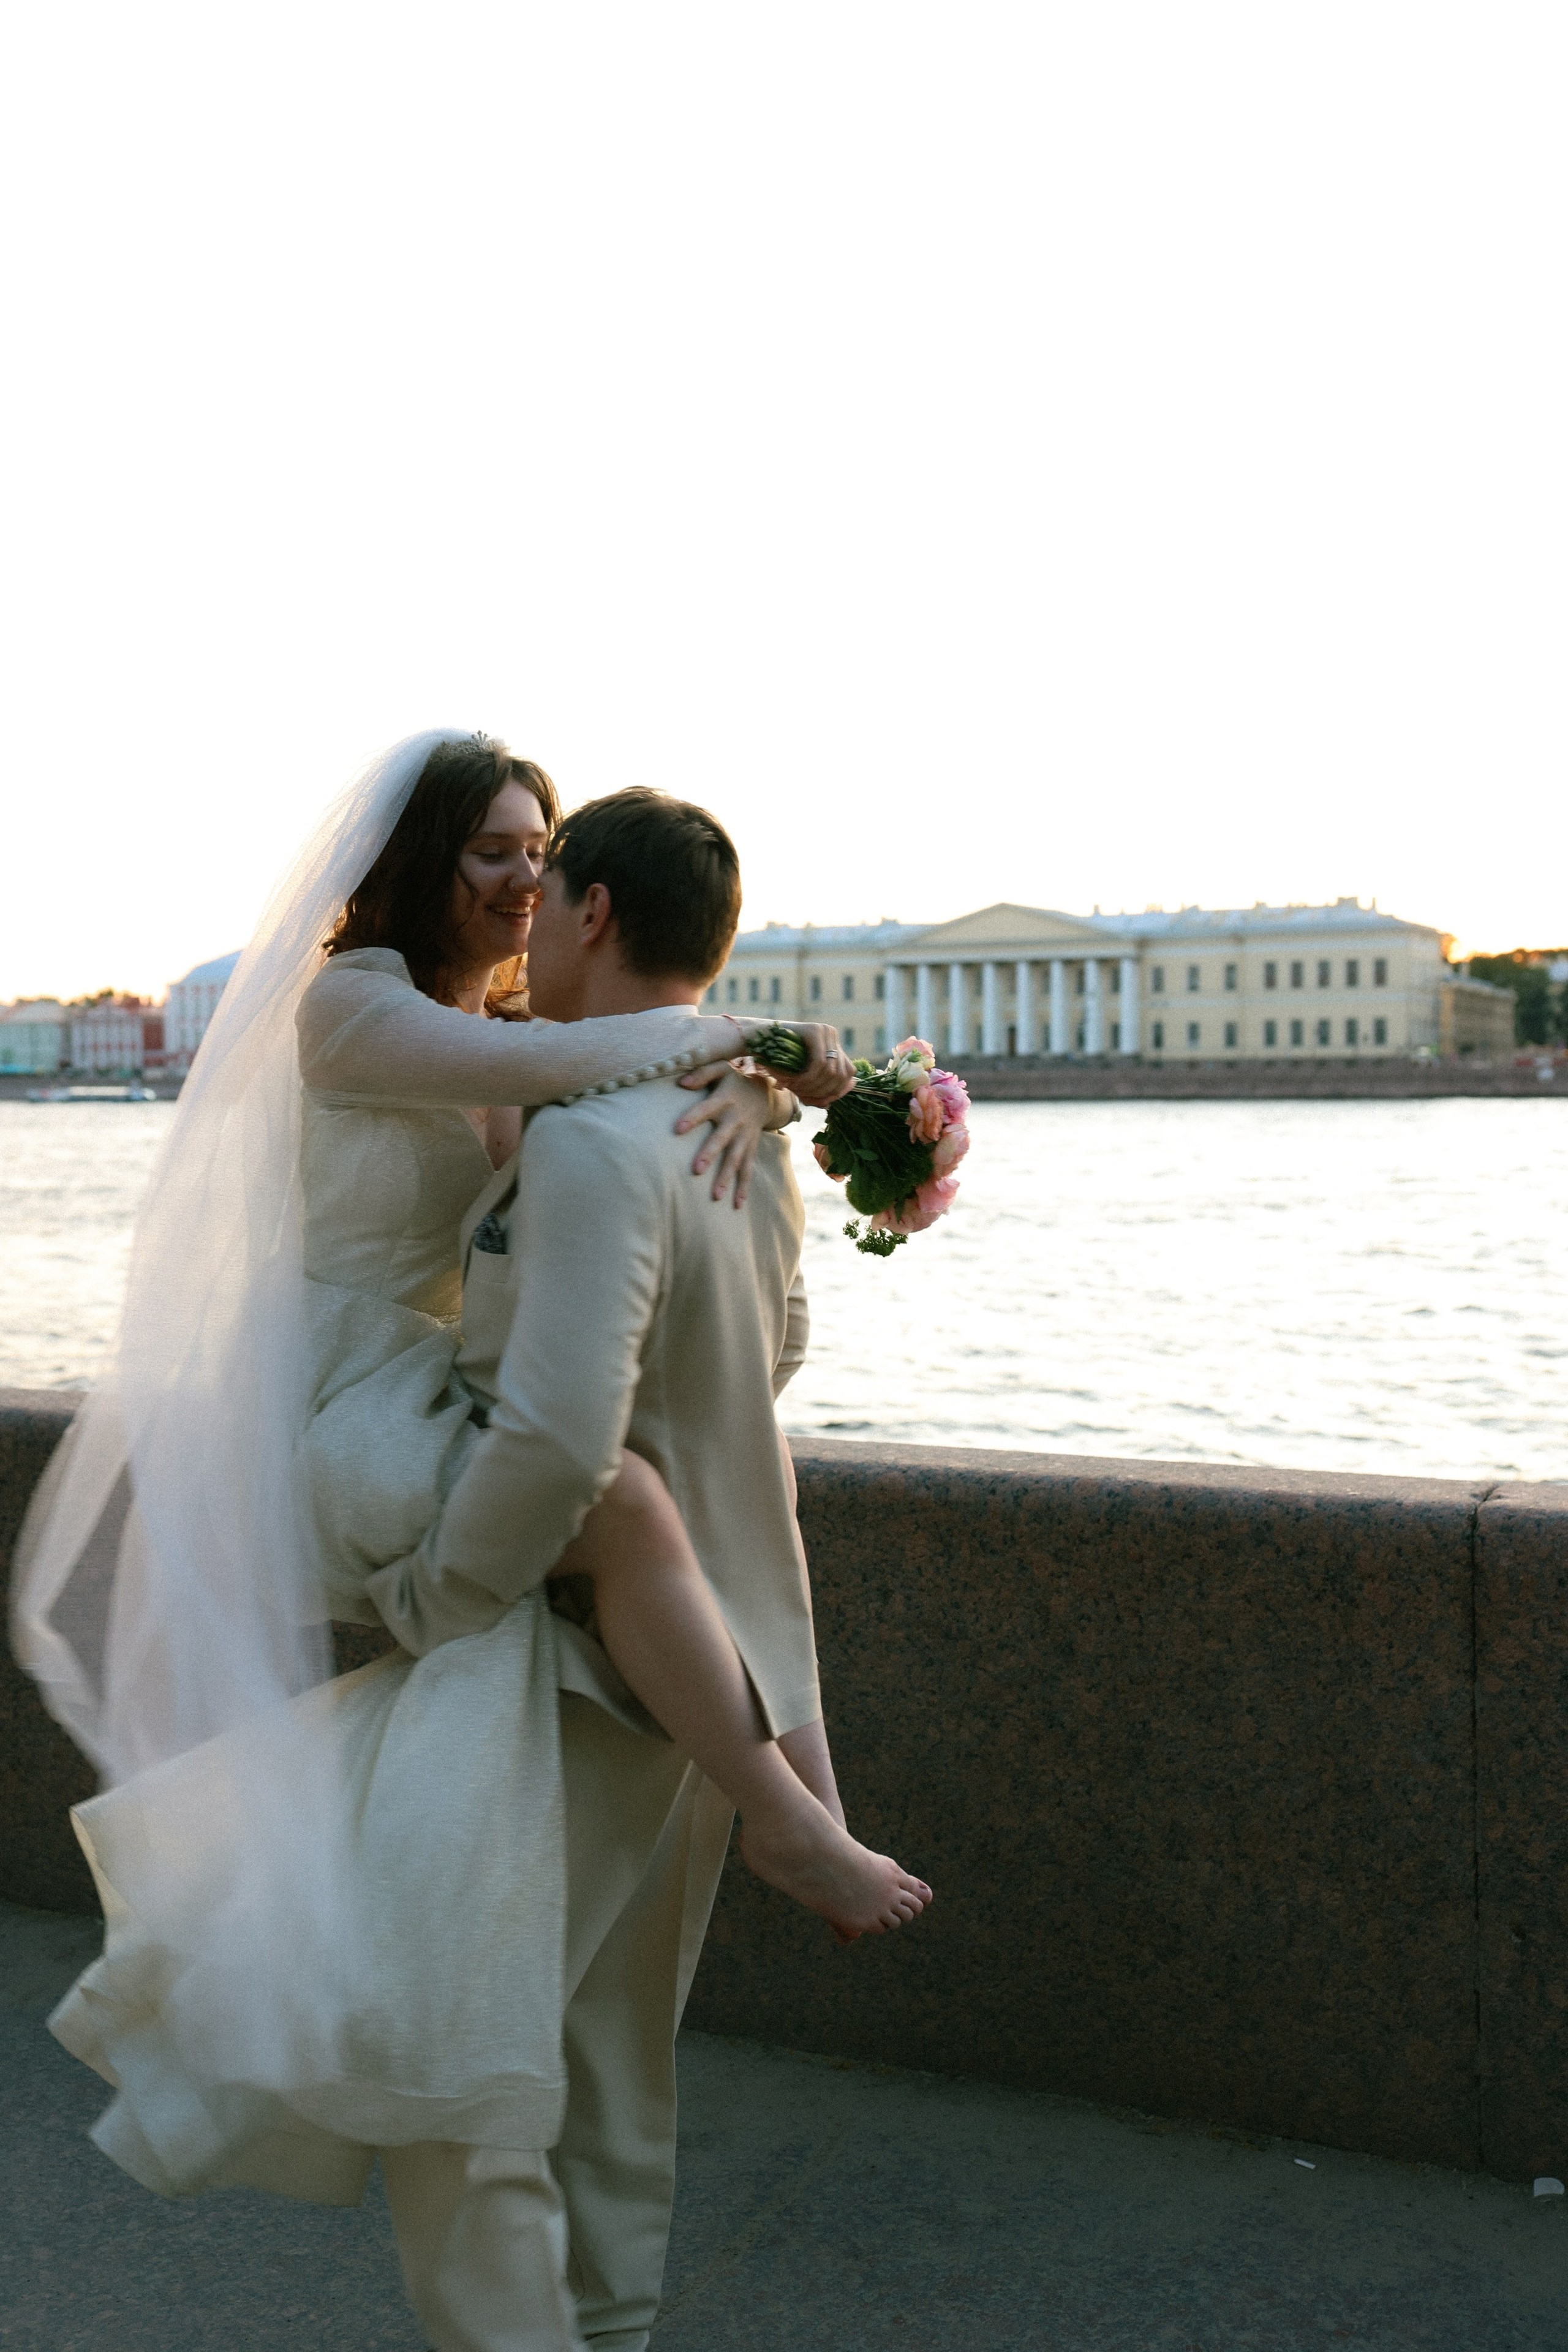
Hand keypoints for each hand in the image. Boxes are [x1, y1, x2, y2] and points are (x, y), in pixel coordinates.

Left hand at [672, 1066, 773, 1205]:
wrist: (766, 1091)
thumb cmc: (735, 1079)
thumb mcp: (721, 1068)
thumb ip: (702, 1073)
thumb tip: (680, 1082)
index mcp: (724, 1100)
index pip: (706, 1108)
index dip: (693, 1118)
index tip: (677, 1129)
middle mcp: (735, 1120)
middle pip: (722, 1139)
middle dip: (709, 1154)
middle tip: (696, 1170)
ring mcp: (745, 1136)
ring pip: (736, 1159)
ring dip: (727, 1177)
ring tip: (716, 1196)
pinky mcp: (750, 1147)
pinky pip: (748, 1168)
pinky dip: (744, 1186)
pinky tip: (737, 1204)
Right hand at [772, 1023, 856, 1108]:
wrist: (756, 1040)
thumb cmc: (777, 1061)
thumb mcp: (802, 1079)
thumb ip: (816, 1092)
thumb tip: (830, 1103)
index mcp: (833, 1044)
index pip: (848, 1073)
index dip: (836, 1091)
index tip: (818, 1100)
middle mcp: (832, 1035)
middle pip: (842, 1074)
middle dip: (822, 1092)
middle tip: (802, 1097)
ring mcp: (825, 1031)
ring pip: (831, 1071)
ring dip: (812, 1087)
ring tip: (794, 1089)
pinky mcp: (815, 1031)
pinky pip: (819, 1064)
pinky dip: (808, 1079)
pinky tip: (793, 1083)